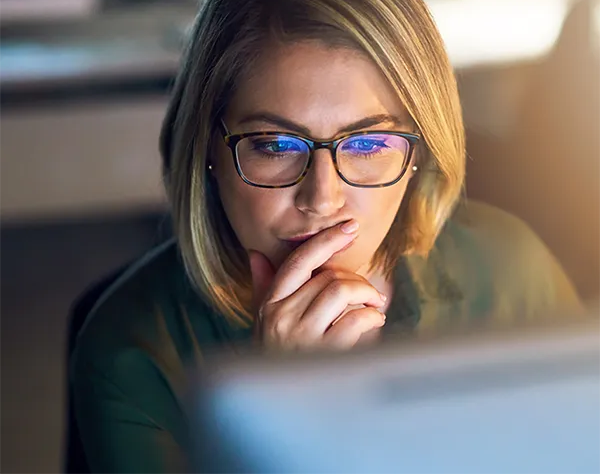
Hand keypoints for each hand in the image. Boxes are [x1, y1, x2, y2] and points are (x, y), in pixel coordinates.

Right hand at [248, 221, 386, 350]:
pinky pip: (355, 320)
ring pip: (341, 291)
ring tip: (375, 305)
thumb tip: (255, 254)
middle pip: (327, 276)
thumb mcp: (261, 322)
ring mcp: (301, 337)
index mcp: (269, 303)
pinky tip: (375, 322)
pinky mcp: (323, 356)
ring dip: (367, 294)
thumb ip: (263, 287)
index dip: (326, 240)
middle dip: (356, 280)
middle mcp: (281, 316)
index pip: (299, 261)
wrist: (276, 407)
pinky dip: (372, 317)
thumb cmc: (274, 359)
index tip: (349, 227)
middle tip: (369, 293)